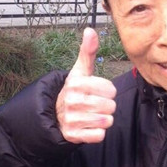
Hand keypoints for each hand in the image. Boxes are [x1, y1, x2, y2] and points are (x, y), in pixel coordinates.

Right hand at [56, 27, 116, 143]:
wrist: (55, 113)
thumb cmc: (75, 89)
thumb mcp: (81, 70)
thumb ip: (88, 51)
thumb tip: (90, 30)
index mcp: (76, 83)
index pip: (111, 90)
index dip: (108, 91)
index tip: (96, 91)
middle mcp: (72, 101)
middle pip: (111, 106)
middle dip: (106, 106)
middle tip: (94, 104)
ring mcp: (71, 119)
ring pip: (106, 121)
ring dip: (103, 119)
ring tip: (92, 114)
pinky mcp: (73, 135)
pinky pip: (99, 136)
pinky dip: (97, 133)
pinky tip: (88, 126)